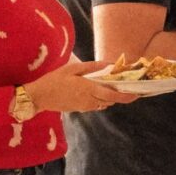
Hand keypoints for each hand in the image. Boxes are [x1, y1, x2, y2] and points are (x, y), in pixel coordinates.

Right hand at [23, 60, 138, 113]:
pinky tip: (95, 90)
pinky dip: (99, 99)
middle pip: (111, 101)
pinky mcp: (80, 109)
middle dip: (119, 95)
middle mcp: (90, 100)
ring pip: (103, 104)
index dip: (126, 97)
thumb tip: (108, 64)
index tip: (137, 94)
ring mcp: (85, 107)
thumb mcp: (72, 69)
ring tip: (110, 86)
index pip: (113, 96)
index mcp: (89, 89)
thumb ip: (92, 67)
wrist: (39, 97)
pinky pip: (95, 105)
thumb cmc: (54, 80)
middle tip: (125, 86)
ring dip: (108, 97)